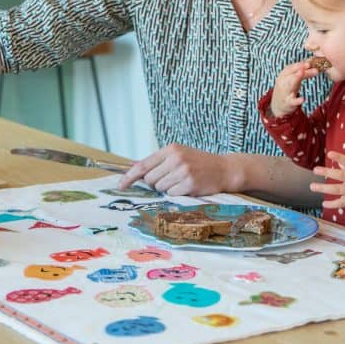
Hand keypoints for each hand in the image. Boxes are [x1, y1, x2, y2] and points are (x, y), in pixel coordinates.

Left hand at [117, 144, 233, 196]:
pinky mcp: (190, 184)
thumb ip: (159, 162)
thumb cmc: (198, 163)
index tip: (120, 186)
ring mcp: (183, 171)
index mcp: (170, 149)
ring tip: (181, 182)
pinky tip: (188, 187)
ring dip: (167, 189)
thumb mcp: (179, 155)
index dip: (129, 177)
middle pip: (150, 179)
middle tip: (170, 179)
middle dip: (156, 183)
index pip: (143, 165)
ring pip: (160, 188)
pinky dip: (177, 194)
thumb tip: (134, 169)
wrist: (225, 169)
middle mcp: (176, 158)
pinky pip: (172, 195)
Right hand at [269, 60, 317, 117]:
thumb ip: (302, 71)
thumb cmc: (288, 89)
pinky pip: (292, 101)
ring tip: (301, 74)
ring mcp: (284, 92)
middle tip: (308, 65)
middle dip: (299, 69)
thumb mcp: (294, 79)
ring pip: (289, 85)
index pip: (291, 68)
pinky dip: (297, 100)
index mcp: (283, 75)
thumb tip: (312, 62)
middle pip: (292, 74)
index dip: (299, 64)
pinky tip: (302, 99)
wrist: (278, 104)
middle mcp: (282, 82)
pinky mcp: (288, 102)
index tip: (309, 62)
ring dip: (295, 79)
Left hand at [310, 151, 344, 208]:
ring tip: (313, 186)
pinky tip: (324, 203)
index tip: (329, 154)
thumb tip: (338, 161)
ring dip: (324, 188)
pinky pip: (341, 203)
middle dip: (327, 172)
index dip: (339, 157)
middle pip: (340, 175)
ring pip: (338, 190)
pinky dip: (332, 204)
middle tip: (315, 170)